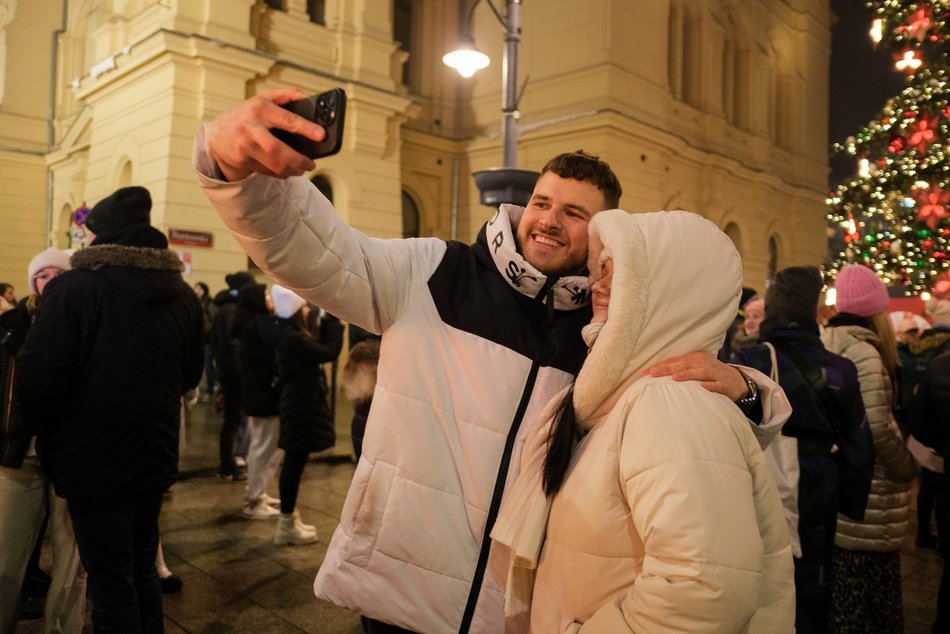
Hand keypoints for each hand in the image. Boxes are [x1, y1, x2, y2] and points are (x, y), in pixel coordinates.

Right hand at [205, 88, 326, 181]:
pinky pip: (267, 171)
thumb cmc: (247, 114)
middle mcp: (251, 127)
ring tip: (303, 169)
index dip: (306, 128)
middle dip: (298, 159)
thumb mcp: (264, 98)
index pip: (286, 119)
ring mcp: (245, 145)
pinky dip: (281, 173)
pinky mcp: (242, 160)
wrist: (218, 133)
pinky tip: (288, 171)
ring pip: (273, 164)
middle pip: (278, 149)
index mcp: (260, 108)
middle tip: (312, 164)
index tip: (321, 135)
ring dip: (292, 169)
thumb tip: (309, 98)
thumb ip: (287, 95)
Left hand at [644, 351, 746, 400]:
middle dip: (667, 369)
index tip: (644, 374)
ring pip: (700, 372)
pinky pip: (717, 384)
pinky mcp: (724, 384)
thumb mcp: (694, 369)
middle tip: (653, 373)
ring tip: (675, 378)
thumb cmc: (710, 375)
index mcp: (694, 359)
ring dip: (687, 375)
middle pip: (683, 365)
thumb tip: (656, 376)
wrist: (738, 381)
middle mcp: (703, 363)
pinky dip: (711, 386)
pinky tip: (703, 388)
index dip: (659, 367)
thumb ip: (678, 371)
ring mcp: (714, 373)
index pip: (673, 361)